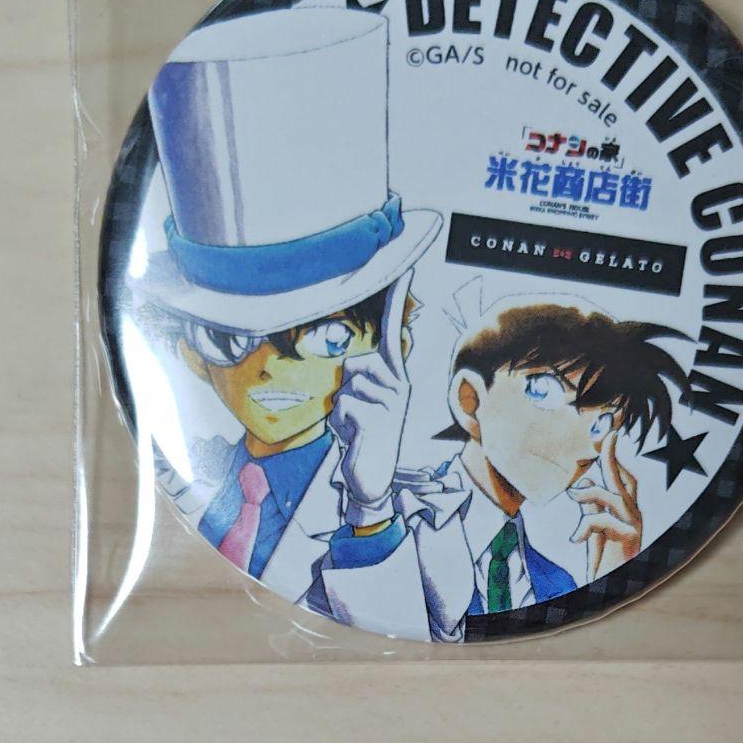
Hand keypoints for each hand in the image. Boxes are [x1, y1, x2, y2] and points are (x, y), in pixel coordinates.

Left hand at [328, 271, 411, 527]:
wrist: (372, 477)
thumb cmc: (362, 434)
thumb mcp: (360, 399)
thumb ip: (358, 377)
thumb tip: (350, 366)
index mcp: (395, 375)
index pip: (392, 329)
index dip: (397, 298)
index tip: (403, 266)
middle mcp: (399, 384)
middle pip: (354, 364)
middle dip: (345, 389)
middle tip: (355, 414)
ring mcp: (392, 402)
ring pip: (345, 386)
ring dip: (340, 408)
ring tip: (354, 426)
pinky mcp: (378, 419)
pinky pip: (342, 406)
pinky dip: (339, 424)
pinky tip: (354, 437)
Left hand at [567, 430, 641, 581]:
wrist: (610, 593)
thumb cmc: (604, 564)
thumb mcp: (594, 531)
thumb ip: (592, 508)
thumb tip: (583, 483)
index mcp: (628, 512)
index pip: (625, 479)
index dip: (616, 458)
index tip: (607, 435)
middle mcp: (635, 517)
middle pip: (625, 480)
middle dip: (613, 456)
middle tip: (607, 434)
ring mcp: (635, 528)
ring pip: (614, 496)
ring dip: (590, 492)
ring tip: (572, 494)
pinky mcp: (629, 541)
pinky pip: (605, 520)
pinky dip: (586, 525)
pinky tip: (575, 538)